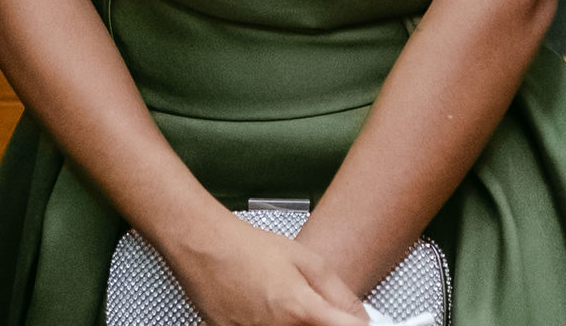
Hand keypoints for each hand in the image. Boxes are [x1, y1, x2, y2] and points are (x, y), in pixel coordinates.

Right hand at [172, 215, 365, 325]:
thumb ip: (337, 291)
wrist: (204, 247)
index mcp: (300, 310)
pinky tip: (264, 312)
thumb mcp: (303, 258)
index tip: (358, 323)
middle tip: (306, 307)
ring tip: (280, 304)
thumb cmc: (248, 248)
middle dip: (320, 323)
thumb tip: (362, 317)